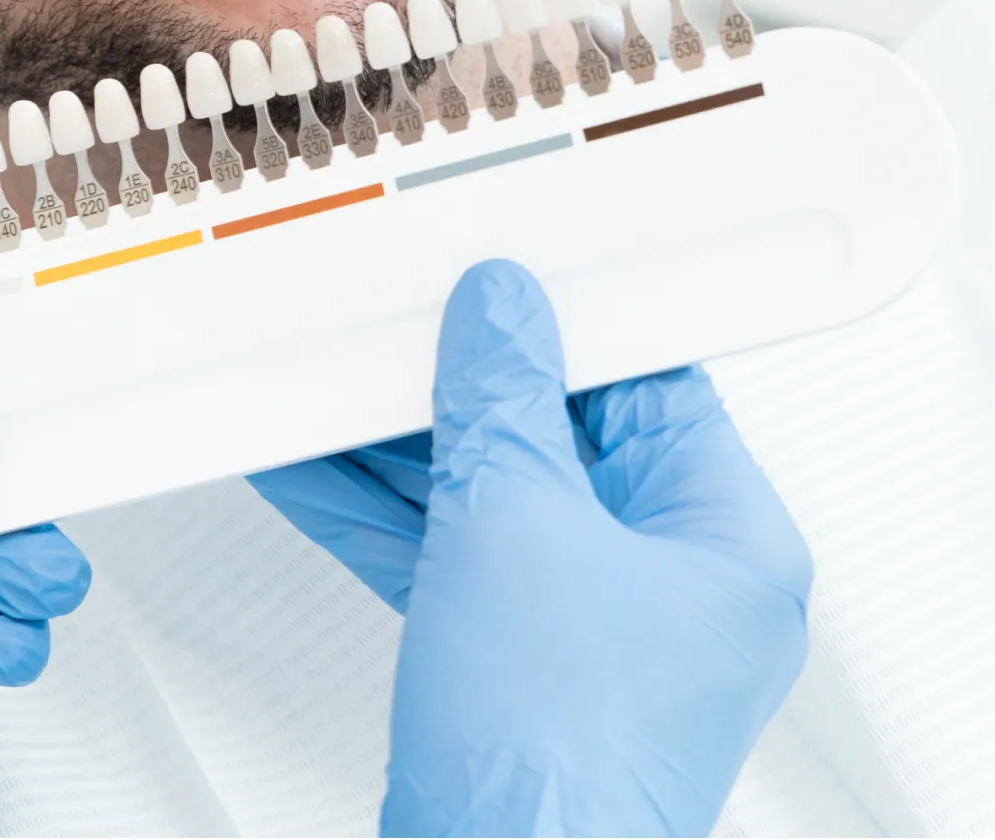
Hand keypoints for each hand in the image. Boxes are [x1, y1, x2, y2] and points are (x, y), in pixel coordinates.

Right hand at [257, 260, 810, 837]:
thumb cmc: (558, 759)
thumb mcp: (515, 517)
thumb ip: (500, 395)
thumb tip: (500, 312)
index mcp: (728, 541)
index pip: (652, 383)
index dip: (571, 322)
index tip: (504, 281)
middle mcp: (677, 587)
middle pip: (560, 437)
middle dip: (460, 388)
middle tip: (400, 334)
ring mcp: (595, 631)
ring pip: (495, 497)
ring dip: (402, 446)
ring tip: (331, 389)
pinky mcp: (519, 666)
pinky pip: (454, 555)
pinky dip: (384, 512)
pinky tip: (312, 468)